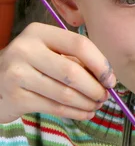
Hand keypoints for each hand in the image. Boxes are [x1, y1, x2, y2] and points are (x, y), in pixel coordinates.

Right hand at [0, 23, 115, 123]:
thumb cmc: (32, 65)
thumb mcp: (50, 52)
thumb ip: (76, 59)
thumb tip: (107, 79)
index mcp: (39, 32)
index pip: (79, 44)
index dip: (100, 64)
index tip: (110, 79)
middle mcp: (25, 50)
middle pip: (72, 71)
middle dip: (95, 88)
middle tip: (105, 97)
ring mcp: (16, 74)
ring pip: (64, 93)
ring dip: (87, 102)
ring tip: (96, 105)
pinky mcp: (14, 97)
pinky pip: (53, 107)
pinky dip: (74, 112)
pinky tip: (85, 113)